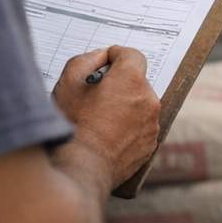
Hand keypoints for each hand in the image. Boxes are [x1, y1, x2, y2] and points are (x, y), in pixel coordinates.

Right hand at [50, 46, 159, 189]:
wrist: (83, 167)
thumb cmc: (73, 125)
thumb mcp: (69, 83)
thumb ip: (86, 60)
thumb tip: (101, 57)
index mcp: (131, 80)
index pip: (132, 55)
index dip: (117, 56)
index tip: (105, 63)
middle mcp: (148, 99)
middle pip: (137, 80)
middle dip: (120, 83)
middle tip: (97, 95)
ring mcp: (152, 123)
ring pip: (141, 104)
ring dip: (126, 105)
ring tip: (102, 118)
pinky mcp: (151, 143)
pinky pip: (142, 125)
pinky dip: (130, 125)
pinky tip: (109, 134)